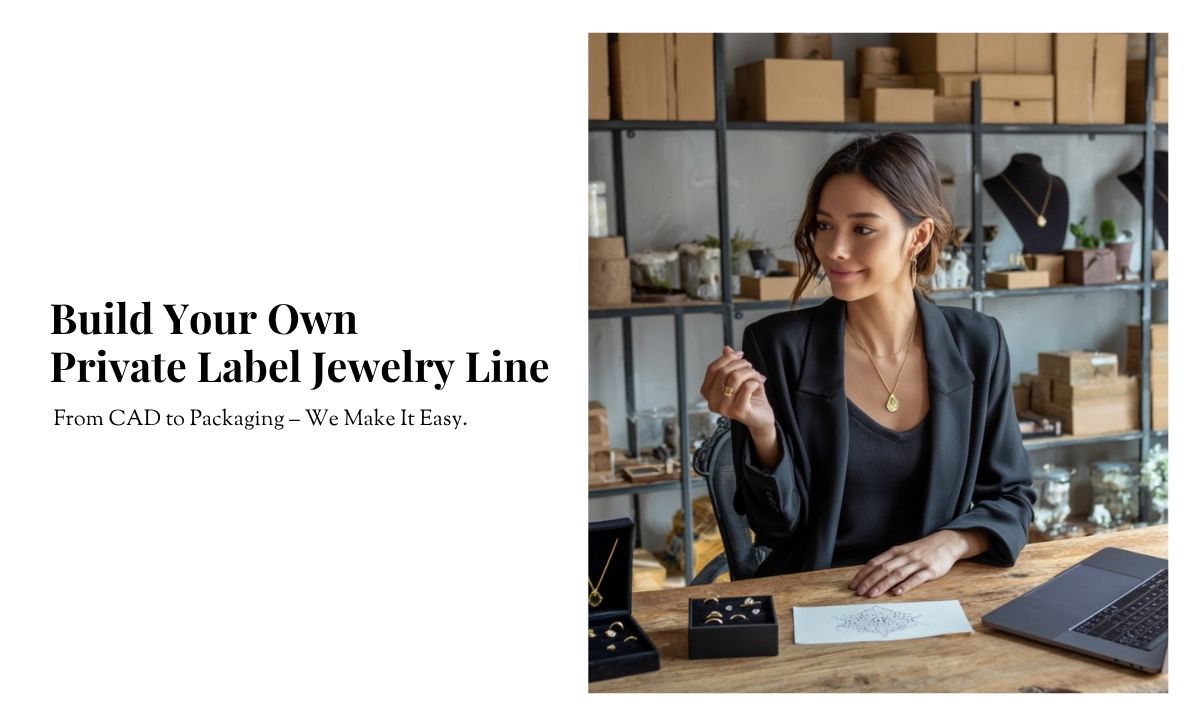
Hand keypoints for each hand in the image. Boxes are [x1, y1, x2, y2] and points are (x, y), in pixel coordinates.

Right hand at [700, 345, 774, 433]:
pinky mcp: (738, 411)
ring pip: (735, 377)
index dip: (727, 358)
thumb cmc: (749, 397)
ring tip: (757, 376)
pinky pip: (747, 387)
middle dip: (742, 365)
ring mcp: (724, 408)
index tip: (740, 354)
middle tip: (752, 368)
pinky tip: (758, 385)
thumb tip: (726, 348)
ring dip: (750, 372)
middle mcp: (712, 402)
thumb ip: (730, 364)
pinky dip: (755, 382)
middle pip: (724, 371)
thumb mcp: (738, 377)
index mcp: (707, 392)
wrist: (761, 417)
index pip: (713, 368)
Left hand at [847, 530, 985, 597]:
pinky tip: (897, 592)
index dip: (863, 573)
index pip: (875, 562)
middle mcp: (904, 556)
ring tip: (872, 594)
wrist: (946, 542)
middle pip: (883, 568)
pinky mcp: (930, 570)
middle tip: (859, 592)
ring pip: (897, 574)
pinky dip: (905, 585)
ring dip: (883, 584)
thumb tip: (872, 574)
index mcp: (896, 551)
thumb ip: (890, 561)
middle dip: (869, 581)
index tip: (853, 584)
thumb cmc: (922, 550)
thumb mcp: (904, 552)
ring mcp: (917, 562)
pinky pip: (916, 578)